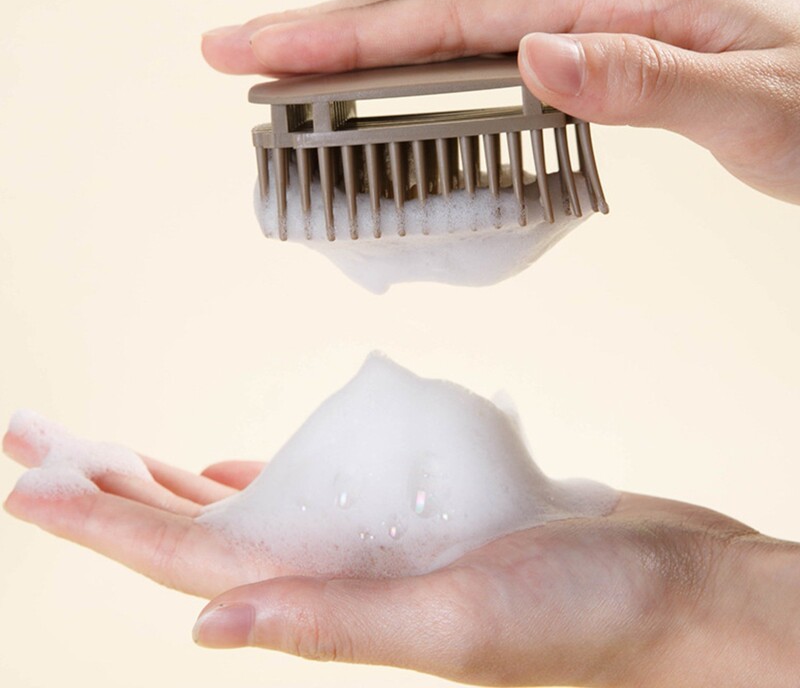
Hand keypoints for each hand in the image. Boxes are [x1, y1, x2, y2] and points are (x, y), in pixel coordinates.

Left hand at [6, 427, 799, 685]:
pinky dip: (251, 476)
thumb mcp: (457, 626)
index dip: (101, 524)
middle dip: (109, 488)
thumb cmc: (581, 612)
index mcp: (331, 598)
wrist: (660, 585)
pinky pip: (302, 493)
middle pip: (191, 531)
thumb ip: (335, 622)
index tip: (32, 482)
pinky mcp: (402, 514)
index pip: (184, 561)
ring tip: (111, 456)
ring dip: (168, 481)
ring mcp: (365, 542)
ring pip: (236, 508)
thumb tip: (207, 625)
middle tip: (42, 443)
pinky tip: (222, 466)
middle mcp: (334, 572)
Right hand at [202, 0, 799, 203]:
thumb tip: (539, 55)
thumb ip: (650, 81)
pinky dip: (416, 64)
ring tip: (286, 64)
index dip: (353, 38)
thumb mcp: (752, 110)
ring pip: (446, 26)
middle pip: (431, 8)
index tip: (267, 50)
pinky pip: (479, 50)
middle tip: (236, 48)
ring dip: (360, 46)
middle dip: (325, 30)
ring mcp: (583, 12)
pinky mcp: (585, 41)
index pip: (457, 18)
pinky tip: (385, 77)